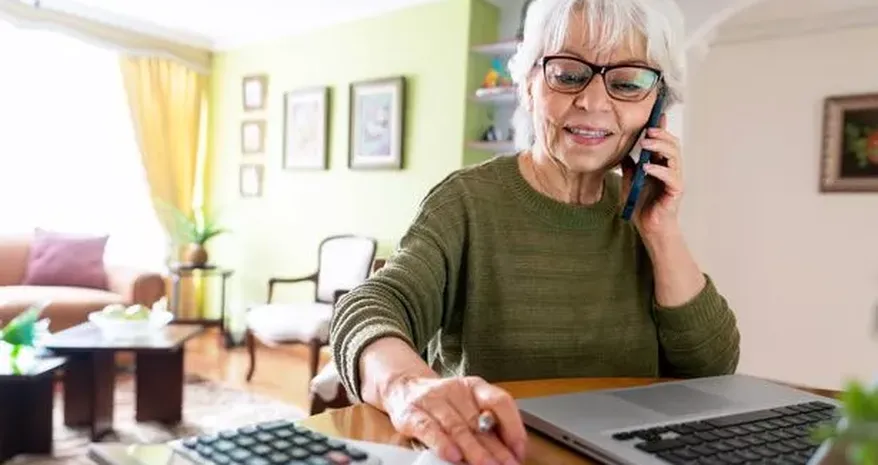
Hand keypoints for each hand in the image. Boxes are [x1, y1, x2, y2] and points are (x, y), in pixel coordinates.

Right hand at [383, 374, 526, 464]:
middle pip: (478, 421)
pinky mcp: (412, 413)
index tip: (519, 451)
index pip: (500, 402)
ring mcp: (432, 400)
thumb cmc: (441, 402)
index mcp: (474, 387)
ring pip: (457, 427)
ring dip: (473, 450)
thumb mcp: (467, 404)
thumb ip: (487, 423)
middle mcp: (455, 390)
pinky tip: (453, 456)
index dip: (513, 427)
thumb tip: (510, 451)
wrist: (404, 387)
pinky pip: (429, 428)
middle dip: (495, 449)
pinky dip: (442, 443)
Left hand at [621, 114, 683, 239]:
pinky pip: (671, 177)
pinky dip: (659, 170)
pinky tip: (647, 167)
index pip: (663, 143)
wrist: (648, 228)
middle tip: (648, 131)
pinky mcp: (676, 191)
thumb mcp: (629, 182)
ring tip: (646, 144)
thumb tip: (623, 152)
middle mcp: (670, 169)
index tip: (655, 116)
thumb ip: (628, 167)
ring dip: (660, 148)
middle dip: (661, 135)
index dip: (660, 129)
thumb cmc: (642, 205)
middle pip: (672, 145)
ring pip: (675, 156)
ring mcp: (675, 179)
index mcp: (661, 164)